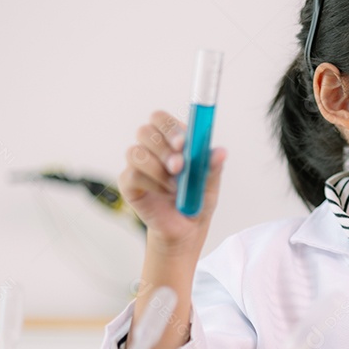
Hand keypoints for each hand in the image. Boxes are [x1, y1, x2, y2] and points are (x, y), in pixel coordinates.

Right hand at [118, 110, 226, 254]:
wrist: (185, 229)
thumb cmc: (196, 199)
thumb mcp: (210, 183)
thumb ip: (212, 166)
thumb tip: (220, 152)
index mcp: (172, 140)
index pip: (161, 119)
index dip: (169, 127)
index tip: (183, 143)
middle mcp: (152, 148)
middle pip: (145, 131)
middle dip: (163, 147)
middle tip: (179, 166)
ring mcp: (138, 165)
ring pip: (135, 153)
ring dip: (157, 169)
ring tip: (175, 186)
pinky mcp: (128, 183)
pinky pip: (131, 175)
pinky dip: (151, 184)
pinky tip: (164, 193)